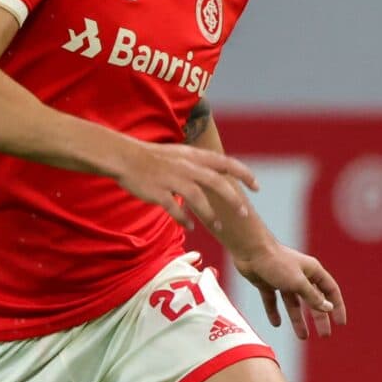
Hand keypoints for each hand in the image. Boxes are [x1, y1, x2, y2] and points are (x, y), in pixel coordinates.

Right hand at [109, 139, 259, 232]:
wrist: (125, 157)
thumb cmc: (152, 158)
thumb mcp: (180, 154)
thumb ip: (198, 164)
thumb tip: (215, 174)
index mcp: (193, 156)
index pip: (226, 163)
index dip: (244, 174)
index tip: (257, 186)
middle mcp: (186, 167)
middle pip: (216, 183)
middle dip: (233, 199)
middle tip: (244, 213)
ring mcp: (172, 179)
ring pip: (197, 198)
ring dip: (210, 214)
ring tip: (217, 226)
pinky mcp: (158, 192)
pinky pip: (174, 209)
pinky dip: (184, 219)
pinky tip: (189, 227)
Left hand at [233, 241, 347, 339]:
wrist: (250, 250)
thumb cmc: (276, 263)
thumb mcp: (298, 282)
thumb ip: (313, 296)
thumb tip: (328, 308)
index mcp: (312, 271)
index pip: (330, 291)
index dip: (337, 307)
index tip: (340, 323)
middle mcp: (299, 275)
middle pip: (313, 300)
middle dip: (319, 318)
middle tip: (325, 336)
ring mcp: (283, 280)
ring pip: (293, 303)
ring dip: (298, 320)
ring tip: (302, 337)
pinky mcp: (267, 283)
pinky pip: (273, 301)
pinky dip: (274, 312)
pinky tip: (276, 324)